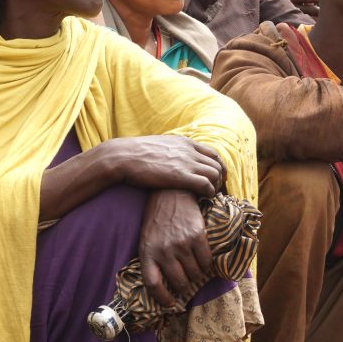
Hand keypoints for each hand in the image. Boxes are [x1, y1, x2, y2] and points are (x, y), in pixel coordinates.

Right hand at [99, 135, 222, 195]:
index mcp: (185, 143)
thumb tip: (171, 156)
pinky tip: (204, 198)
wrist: (121, 157)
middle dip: (220, 179)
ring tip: (209, 196)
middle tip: (216, 190)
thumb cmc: (134, 154)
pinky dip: (209, 192)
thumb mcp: (158, 145)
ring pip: (215, 174)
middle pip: (217, 164)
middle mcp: (189, 151)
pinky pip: (206, 185)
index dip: (218, 167)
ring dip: (216, 187)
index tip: (216, 178)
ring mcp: (186, 163)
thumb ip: (170, 150)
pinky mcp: (181, 176)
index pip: (213, 154)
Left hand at [139, 189, 212, 307]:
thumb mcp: (147, 239)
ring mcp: (181, 244)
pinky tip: (205, 264)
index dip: (162, 298)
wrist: (171, 195)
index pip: (153, 284)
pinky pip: (206, 260)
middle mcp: (164, 251)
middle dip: (184, 288)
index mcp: (147, 253)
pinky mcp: (197, 236)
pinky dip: (207, 266)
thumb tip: (164, 282)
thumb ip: (152, 259)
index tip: (170, 304)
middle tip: (187, 287)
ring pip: (194, 273)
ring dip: (197, 277)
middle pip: (178, 281)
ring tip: (197, 274)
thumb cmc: (157, 220)